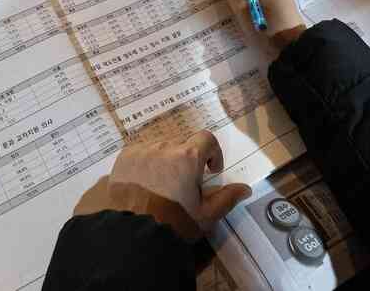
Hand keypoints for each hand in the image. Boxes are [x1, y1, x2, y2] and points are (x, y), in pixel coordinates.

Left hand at [72, 131, 251, 240]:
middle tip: (185, 184)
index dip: (213, 153)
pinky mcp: (124, 157)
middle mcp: (165, 146)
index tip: (211, 171)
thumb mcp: (205, 215)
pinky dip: (147, 162)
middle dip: (188, 160)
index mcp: (188, 156)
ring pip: (161, 147)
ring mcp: (142, 149)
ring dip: (167, 160)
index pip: (207, 138)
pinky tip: (144, 183)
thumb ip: (227, 198)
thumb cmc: (174, 222)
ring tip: (163, 185)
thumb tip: (245, 188)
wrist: (132, 231)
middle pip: (183, 144)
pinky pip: (141, 152)